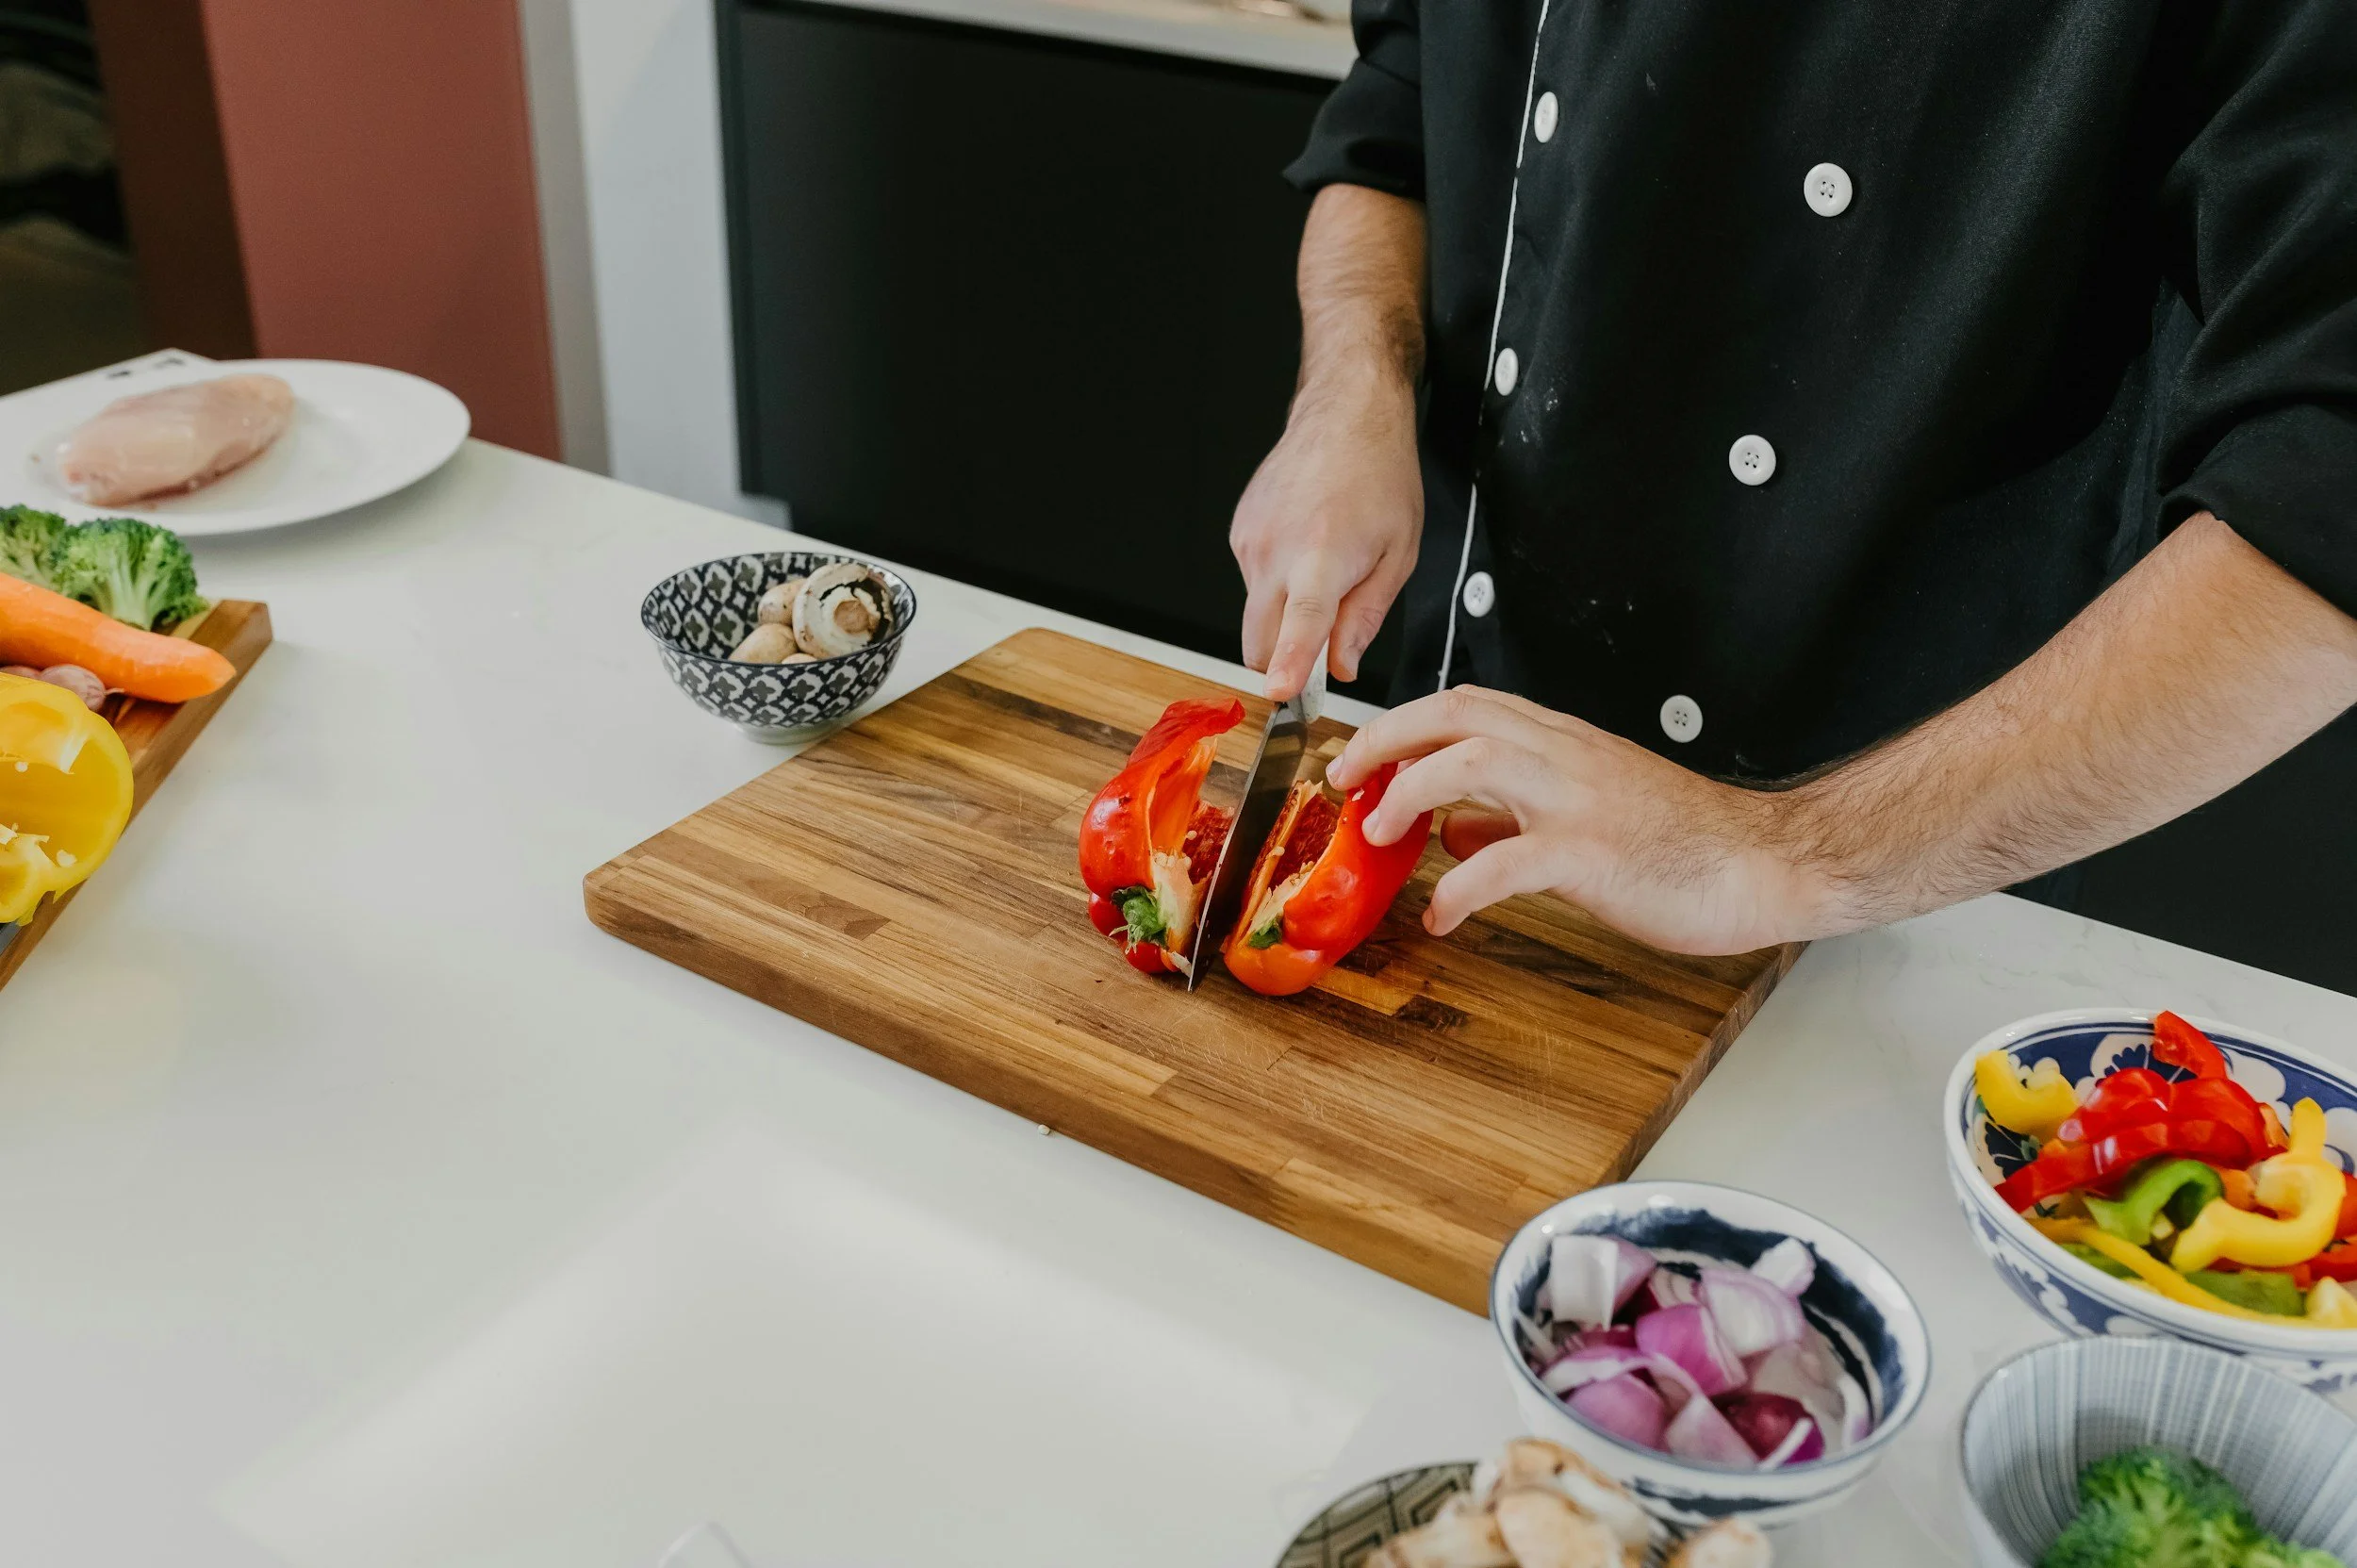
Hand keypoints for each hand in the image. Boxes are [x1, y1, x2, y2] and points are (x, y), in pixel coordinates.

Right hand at [1231, 375, 1421, 700]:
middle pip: (1259, 641)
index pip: (1299, 625)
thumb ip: (1365, 618)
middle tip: (1323, 648)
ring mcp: (1249, 541)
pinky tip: (1305, 546)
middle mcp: (1275, 550)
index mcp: (1321, 557)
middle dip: (1283, 660)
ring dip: (1284, 613)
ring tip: (1324, 567)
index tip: (1280, 692)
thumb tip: (1343, 667)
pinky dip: (1277, 582)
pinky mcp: (1239, 532)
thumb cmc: (1379, 476)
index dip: (1289, 665)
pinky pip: (1254, 581)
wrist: (1345, 414)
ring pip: (1257, 613)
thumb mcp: (1398, 555)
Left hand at [1327, 686, 1831, 954]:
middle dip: (1386, 739)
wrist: (1765, 864)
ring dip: (1410, 793)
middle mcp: (1566, 757)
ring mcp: (1579, 800)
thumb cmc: (1685, 844)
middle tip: (1344, 779)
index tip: (1362, 756)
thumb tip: (1449, 828)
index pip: (1468, 706)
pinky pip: (1506, 862)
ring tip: (1376, 834)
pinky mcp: (1593, 853)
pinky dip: (1459, 887)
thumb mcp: (1589, 811)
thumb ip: (1514, 814)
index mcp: (1564, 743)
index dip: (1404, 723)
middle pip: (1456, 715)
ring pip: (1474, 761)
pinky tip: (1441, 914)